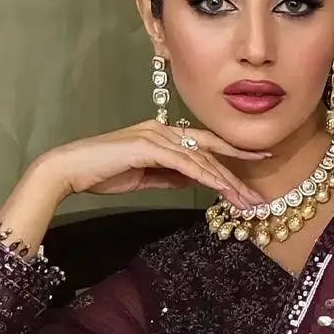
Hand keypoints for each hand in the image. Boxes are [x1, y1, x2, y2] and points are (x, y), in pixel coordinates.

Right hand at [35, 120, 268, 210]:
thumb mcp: (145, 177)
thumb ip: (170, 176)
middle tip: (261, 193)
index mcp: (163, 135)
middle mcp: (163, 130)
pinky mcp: (149, 146)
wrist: (73, 169)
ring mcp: (156, 135)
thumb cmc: (104, 173)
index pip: (205, 144)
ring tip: (247, 203)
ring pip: (202, 159)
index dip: (232, 153)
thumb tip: (193, 182)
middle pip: (210, 150)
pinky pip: (185, 163)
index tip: (258, 161)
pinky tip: (222, 189)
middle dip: (239, 171)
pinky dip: (205, 176)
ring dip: (227, 182)